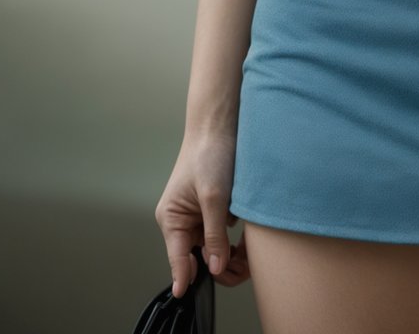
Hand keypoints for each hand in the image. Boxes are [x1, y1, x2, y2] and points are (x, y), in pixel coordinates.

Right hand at [154, 130, 251, 297]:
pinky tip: (246, 234)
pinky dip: (233, 237)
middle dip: (220, 263)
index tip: (188, 294)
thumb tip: (215, 268)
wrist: (220, 124)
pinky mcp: (213, 210)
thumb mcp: (214, 196)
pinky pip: (222, 234)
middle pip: (198, 257)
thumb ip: (214, 234)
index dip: (184, 277)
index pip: (177, 258)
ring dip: (229, 252)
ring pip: (213, 248)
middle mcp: (182, 221)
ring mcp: (198, 216)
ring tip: (247, 251)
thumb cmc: (209, 153)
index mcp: (172, 218)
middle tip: (242, 265)